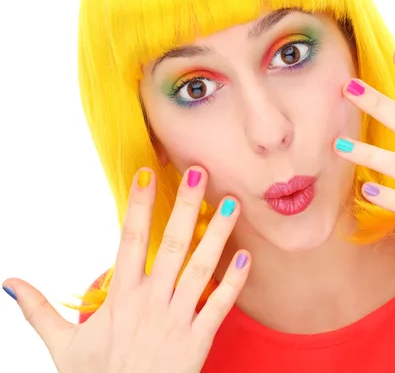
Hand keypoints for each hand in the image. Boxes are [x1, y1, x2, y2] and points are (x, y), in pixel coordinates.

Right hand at [2, 167, 248, 372]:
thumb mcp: (61, 346)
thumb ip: (38, 311)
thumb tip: (10, 283)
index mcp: (121, 298)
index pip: (128, 240)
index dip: (138, 206)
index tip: (146, 173)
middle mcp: (151, 302)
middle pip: (170, 245)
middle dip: (184, 207)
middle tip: (199, 172)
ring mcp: (177, 320)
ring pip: (200, 268)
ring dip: (218, 235)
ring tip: (231, 204)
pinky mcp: (198, 340)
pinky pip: (220, 307)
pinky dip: (234, 282)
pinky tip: (246, 256)